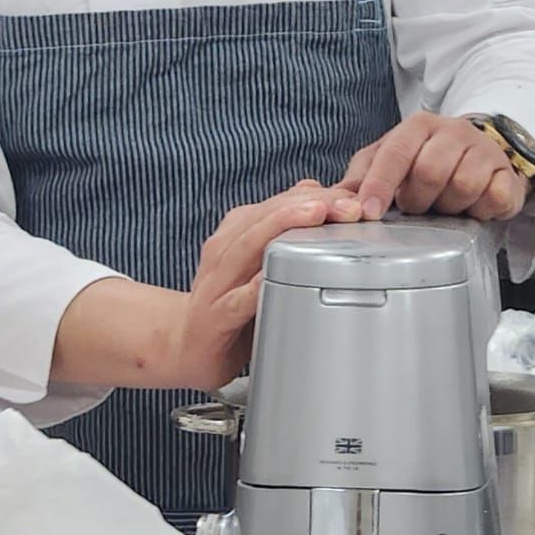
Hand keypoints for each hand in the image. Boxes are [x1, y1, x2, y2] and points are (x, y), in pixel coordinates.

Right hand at [172, 179, 333, 388]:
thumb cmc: (228, 300)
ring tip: (316, 214)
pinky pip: (236, 300)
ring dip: (284, 227)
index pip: (279, 203)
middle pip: (267, 216)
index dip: (317, 195)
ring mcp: (217, 282)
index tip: (351, 194)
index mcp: (238, 232)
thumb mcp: (258, 259)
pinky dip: (254, 288)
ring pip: (249, 245)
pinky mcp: (214, 317)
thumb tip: (313, 190)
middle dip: (310, 205)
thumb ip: (283, 227)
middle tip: (347, 204)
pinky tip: (272, 279)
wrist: (183, 345)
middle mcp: (226, 250)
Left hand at [325, 114, 529, 224]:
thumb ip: (361, 176)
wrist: (482, 151)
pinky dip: (480, 210)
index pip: (396, 151)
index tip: (369, 211)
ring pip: (462, 185)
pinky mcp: (507, 174)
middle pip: (429, 171)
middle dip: (418, 199)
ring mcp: (484, 151)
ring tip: (445, 205)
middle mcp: (454, 132)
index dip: (380, 184)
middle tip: (418, 205)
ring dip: (448, 207)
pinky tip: (473, 208)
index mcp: (419, 126)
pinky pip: (494, 197)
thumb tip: (335, 199)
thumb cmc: (428, 159)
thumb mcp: (391, 159)